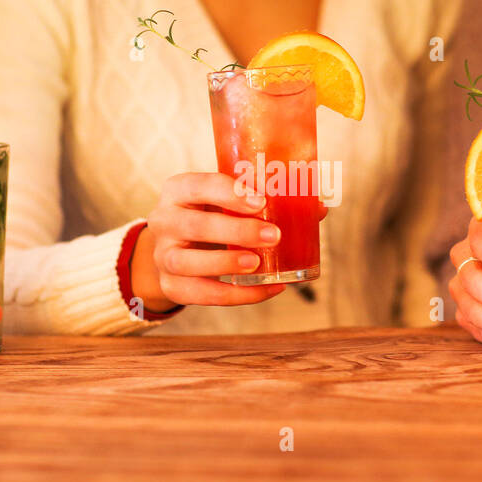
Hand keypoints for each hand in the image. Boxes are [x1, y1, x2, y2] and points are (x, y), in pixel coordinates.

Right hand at [135, 173, 294, 310]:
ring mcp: (163, 255)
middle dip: (235, 231)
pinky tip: (267, 289)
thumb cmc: (212, 215)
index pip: (197, 185)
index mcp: (179, 190)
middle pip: (194, 226)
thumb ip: (267, 200)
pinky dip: (237, 295)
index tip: (261, 201)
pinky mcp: (171, 285)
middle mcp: (164, 220)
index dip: (228, 192)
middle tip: (272, 235)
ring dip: (226, 263)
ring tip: (258, 264)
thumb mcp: (228, 201)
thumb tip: (318, 208)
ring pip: (187, 262)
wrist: (175, 246)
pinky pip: (200, 294)